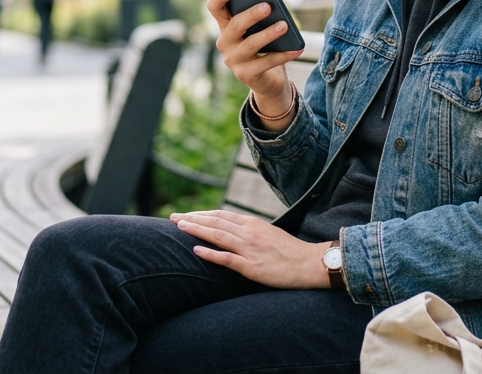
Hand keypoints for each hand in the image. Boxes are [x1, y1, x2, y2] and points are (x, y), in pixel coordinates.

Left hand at [170, 209, 330, 289]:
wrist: (309, 263)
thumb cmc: (289, 251)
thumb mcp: (267, 233)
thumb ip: (249, 231)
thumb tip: (230, 229)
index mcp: (252, 223)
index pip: (220, 215)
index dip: (201, 214)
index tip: (185, 214)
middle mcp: (249, 232)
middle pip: (215, 222)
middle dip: (192, 218)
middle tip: (172, 217)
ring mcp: (249, 249)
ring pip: (218, 235)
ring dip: (196, 230)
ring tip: (179, 227)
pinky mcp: (252, 267)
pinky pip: (227, 259)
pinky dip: (211, 253)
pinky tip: (196, 250)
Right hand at [206, 0, 301, 116]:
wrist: (267, 79)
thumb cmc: (265, 45)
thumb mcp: (260, 28)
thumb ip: (261, 14)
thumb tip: (272, 2)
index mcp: (225, 25)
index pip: (215, 8)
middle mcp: (225, 42)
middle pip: (235, 25)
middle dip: (251, 15)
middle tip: (267, 6)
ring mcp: (233, 60)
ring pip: (251, 44)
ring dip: (268, 34)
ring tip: (284, 25)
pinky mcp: (245, 75)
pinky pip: (266, 62)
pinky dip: (284, 55)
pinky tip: (297, 48)